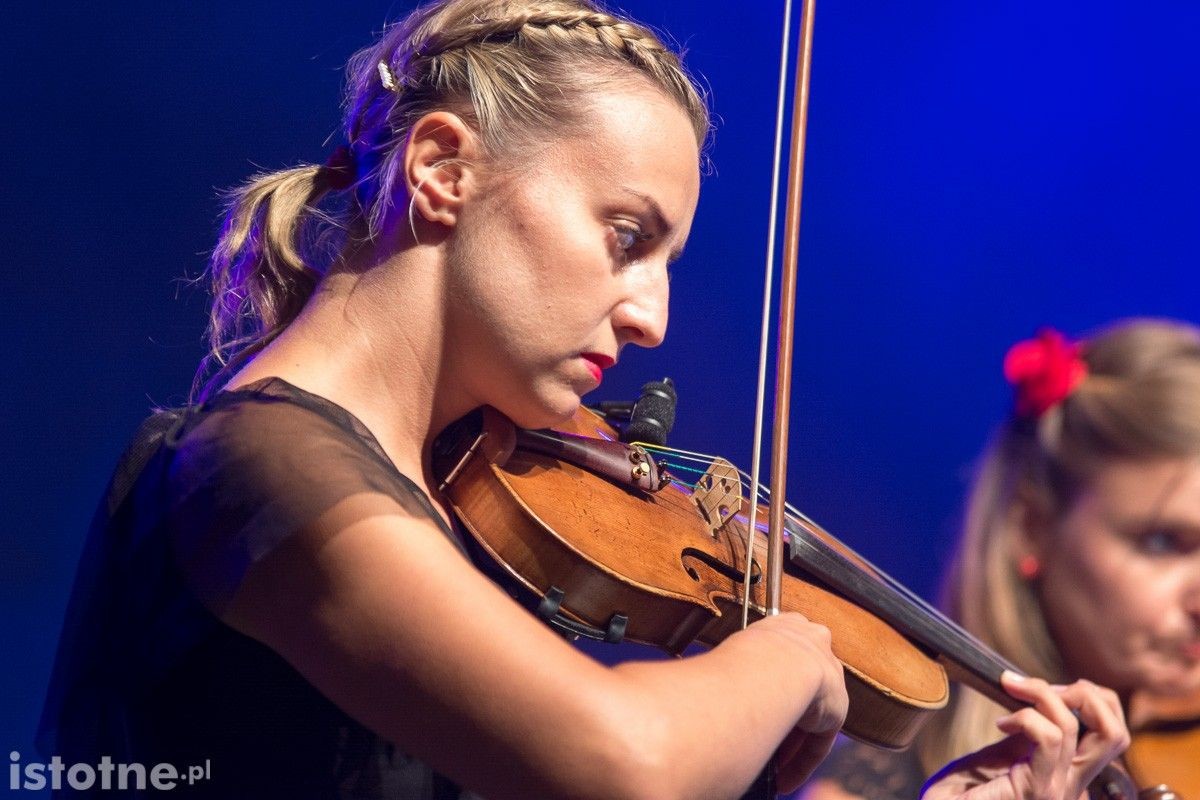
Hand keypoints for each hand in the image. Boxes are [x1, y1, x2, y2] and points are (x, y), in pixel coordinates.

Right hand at [746, 612, 847, 792]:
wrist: (775, 665)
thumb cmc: (743, 656)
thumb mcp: (736, 649)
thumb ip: (736, 664)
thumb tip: (707, 685)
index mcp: (788, 624)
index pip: (780, 656)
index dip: (764, 684)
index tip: (749, 703)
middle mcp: (813, 643)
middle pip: (797, 686)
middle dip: (779, 714)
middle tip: (758, 736)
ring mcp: (828, 674)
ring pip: (806, 715)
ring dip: (787, 741)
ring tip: (767, 765)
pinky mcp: (836, 706)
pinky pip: (817, 740)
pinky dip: (799, 761)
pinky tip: (783, 779)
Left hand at [921, 672, 1130, 799]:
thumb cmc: (964, 789)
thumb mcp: (1004, 751)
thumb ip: (1029, 732)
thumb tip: (1039, 696)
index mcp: (1069, 774)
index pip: (1112, 733)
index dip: (1092, 699)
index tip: (1047, 688)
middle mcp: (1071, 785)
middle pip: (1116, 733)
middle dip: (1086, 694)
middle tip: (1041, 685)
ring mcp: (1058, 791)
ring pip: (1073, 727)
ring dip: (1040, 693)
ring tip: (1009, 689)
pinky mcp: (1037, 792)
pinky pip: (1049, 739)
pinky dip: (1025, 717)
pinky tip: (1001, 723)